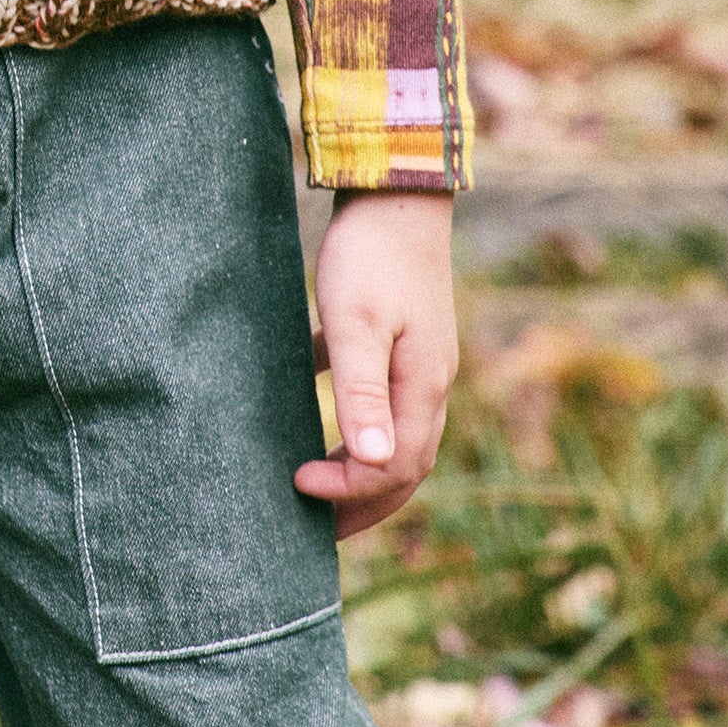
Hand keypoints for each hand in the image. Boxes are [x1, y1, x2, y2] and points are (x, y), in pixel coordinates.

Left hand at [296, 190, 456, 538]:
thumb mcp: (356, 325)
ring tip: (319, 491)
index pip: (395, 468)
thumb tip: (375, 463)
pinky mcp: (402, 343)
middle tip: (314, 532)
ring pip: (396, 438)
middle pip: (405, 468)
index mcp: (423, 387)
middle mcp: (430, 384)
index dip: (349, 489)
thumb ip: (361, 393)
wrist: (396, 194)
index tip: (297, 484)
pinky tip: (312, 421)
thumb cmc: (370, 256)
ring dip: (362, 472)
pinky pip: (381, 402)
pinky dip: (355, 427)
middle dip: (363, 505)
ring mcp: (420, 364)